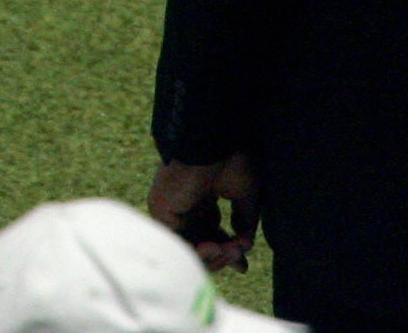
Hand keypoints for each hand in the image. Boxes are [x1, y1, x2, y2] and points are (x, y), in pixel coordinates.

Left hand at [150, 153, 262, 273]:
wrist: (215, 142)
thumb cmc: (232, 160)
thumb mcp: (246, 197)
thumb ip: (243, 223)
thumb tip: (243, 246)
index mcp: (200, 195)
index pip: (210, 231)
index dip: (225, 250)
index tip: (242, 265)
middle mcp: (183, 201)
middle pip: (199, 242)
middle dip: (222, 256)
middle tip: (239, 257)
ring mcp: (170, 206)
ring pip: (188, 247)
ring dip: (213, 256)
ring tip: (231, 252)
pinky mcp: (161, 209)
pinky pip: (176, 242)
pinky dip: (197, 251)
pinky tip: (216, 248)